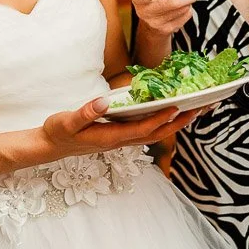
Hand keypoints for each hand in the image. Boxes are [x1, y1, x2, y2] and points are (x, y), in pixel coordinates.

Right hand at [41, 97, 197, 159]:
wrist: (50, 146)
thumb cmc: (58, 132)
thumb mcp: (66, 121)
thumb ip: (85, 112)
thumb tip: (104, 101)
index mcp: (109, 137)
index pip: (141, 130)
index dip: (159, 120)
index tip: (176, 108)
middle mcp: (118, 141)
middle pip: (155, 135)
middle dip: (177, 123)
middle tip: (198, 109)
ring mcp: (119, 140)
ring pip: (153, 135)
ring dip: (173, 124)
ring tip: (192, 111)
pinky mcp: (118, 137)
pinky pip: (145, 131)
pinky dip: (160, 123)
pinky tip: (167, 114)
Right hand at [130, 0, 197, 36]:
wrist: (150, 21)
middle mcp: (144, 11)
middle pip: (172, 3)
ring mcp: (155, 23)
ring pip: (183, 8)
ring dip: (187, 2)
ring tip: (181, 0)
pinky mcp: (166, 30)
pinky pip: (186, 16)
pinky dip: (188, 10)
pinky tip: (180, 9)